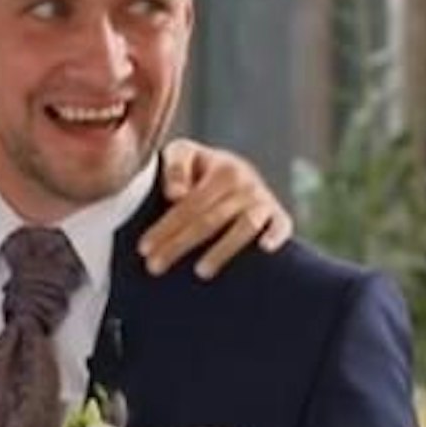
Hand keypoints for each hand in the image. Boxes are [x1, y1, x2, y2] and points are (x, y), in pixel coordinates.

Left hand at [144, 141, 293, 278]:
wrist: (233, 169)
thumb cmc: (198, 167)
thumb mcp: (183, 154)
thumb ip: (174, 168)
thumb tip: (175, 195)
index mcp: (222, 168)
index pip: (189, 204)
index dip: (165, 227)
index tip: (143, 249)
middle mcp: (246, 183)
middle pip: (210, 220)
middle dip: (180, 245)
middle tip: (155, 267)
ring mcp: (264, 200)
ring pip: (244, 227)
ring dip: (223, 250)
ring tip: (200, 272)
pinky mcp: (279, 216)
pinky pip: (282, 226)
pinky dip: (276, 236)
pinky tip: (264, 249)